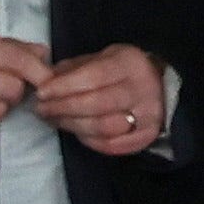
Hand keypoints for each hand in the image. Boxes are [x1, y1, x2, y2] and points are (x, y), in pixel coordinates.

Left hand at [42, 43, 175, 157]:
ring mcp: (149, 114)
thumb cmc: (124, 71)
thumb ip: (75, 68)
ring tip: (54, 120)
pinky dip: (89, 141)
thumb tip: (45, 79)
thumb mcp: (103, 58)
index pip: (92, 77)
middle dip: (63, 109)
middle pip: (95, 104)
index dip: (63, 87)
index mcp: (129, 63)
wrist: (162, 87)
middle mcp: (143, 88)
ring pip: (102, 127)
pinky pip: (112, 146)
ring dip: (72, 126)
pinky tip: (76, 133)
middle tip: (42, 110)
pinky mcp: (148, 135)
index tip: (41, 92)